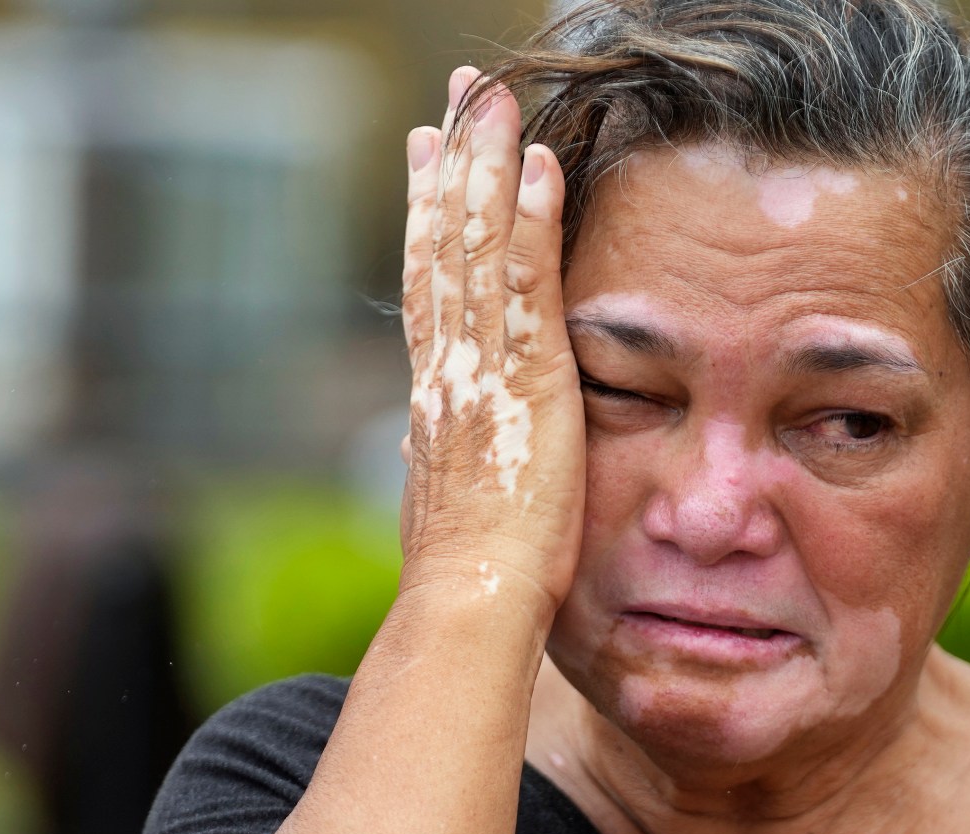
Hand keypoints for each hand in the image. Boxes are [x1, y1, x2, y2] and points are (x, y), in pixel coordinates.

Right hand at [398, 67, 587, 610]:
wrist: (468, 601)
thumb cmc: (472, 585)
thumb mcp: (456, 508)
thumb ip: (458, 466)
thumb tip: (445, 461)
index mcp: (436, 399)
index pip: (429, 286)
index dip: (428, 216)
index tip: (428, 155)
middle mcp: (448, 370)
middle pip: (443, 244)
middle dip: (452, 163)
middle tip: (460, 94)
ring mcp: (482, 370)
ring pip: (476, 246)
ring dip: (488, 166)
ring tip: (496, 101)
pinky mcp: (526, 381)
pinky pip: (527, 284)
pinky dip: (531, 221)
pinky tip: (541, 165)